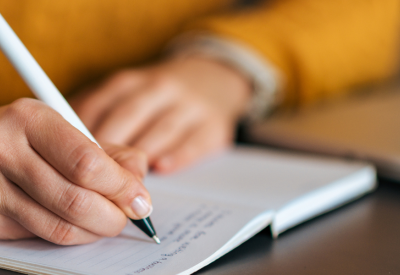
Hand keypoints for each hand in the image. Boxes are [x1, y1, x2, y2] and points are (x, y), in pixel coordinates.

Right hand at [0, 98, 151, 244]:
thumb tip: (138, 193)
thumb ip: (116, 156)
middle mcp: (5, 151)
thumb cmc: (42, 138)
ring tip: (107, 219)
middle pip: (76, 201)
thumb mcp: (76, 131)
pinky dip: (72, 234)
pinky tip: (78, 220)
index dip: (121, 188)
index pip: (87, 164)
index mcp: (32, 120)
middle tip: (127, 215)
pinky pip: (43, 236)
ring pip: (60, 227)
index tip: (140, 200)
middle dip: (113, 216)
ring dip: (95, 230)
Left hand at [70, 56, 250, 172]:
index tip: (70, 157)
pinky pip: (194, 142)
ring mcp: (190, 106)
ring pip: (161, 130)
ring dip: (140, 155)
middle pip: (129, 116)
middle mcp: (161, 88)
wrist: (214, 80)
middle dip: (109, 147)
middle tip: (93, 176)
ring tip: (124, 180)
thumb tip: (67, 140)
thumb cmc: (161, 96)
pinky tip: (162, 167)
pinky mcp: (213, 125)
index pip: (101, 103)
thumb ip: (102, 111)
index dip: (83, 131)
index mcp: (134, 81)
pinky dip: (177, 155)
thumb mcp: (132, 91)